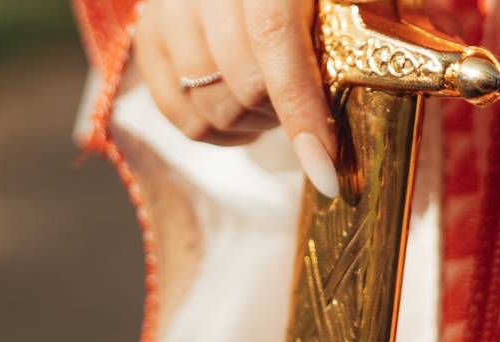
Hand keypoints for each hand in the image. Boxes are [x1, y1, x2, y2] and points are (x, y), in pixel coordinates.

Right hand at [132, 0, 339, 196]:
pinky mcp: (148, 39)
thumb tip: (338, 125)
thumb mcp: (336, 1)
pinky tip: (240, 113)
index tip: (325, 168)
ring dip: (252, 124)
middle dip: (282, 115)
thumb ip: (351, 33)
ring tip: (271, 104)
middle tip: (303, 108)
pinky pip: (181, 116)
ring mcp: (168, 14)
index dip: (300, 108)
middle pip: (244, 84)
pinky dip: (219, 132)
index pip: (272, 36)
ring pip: (211, 108)